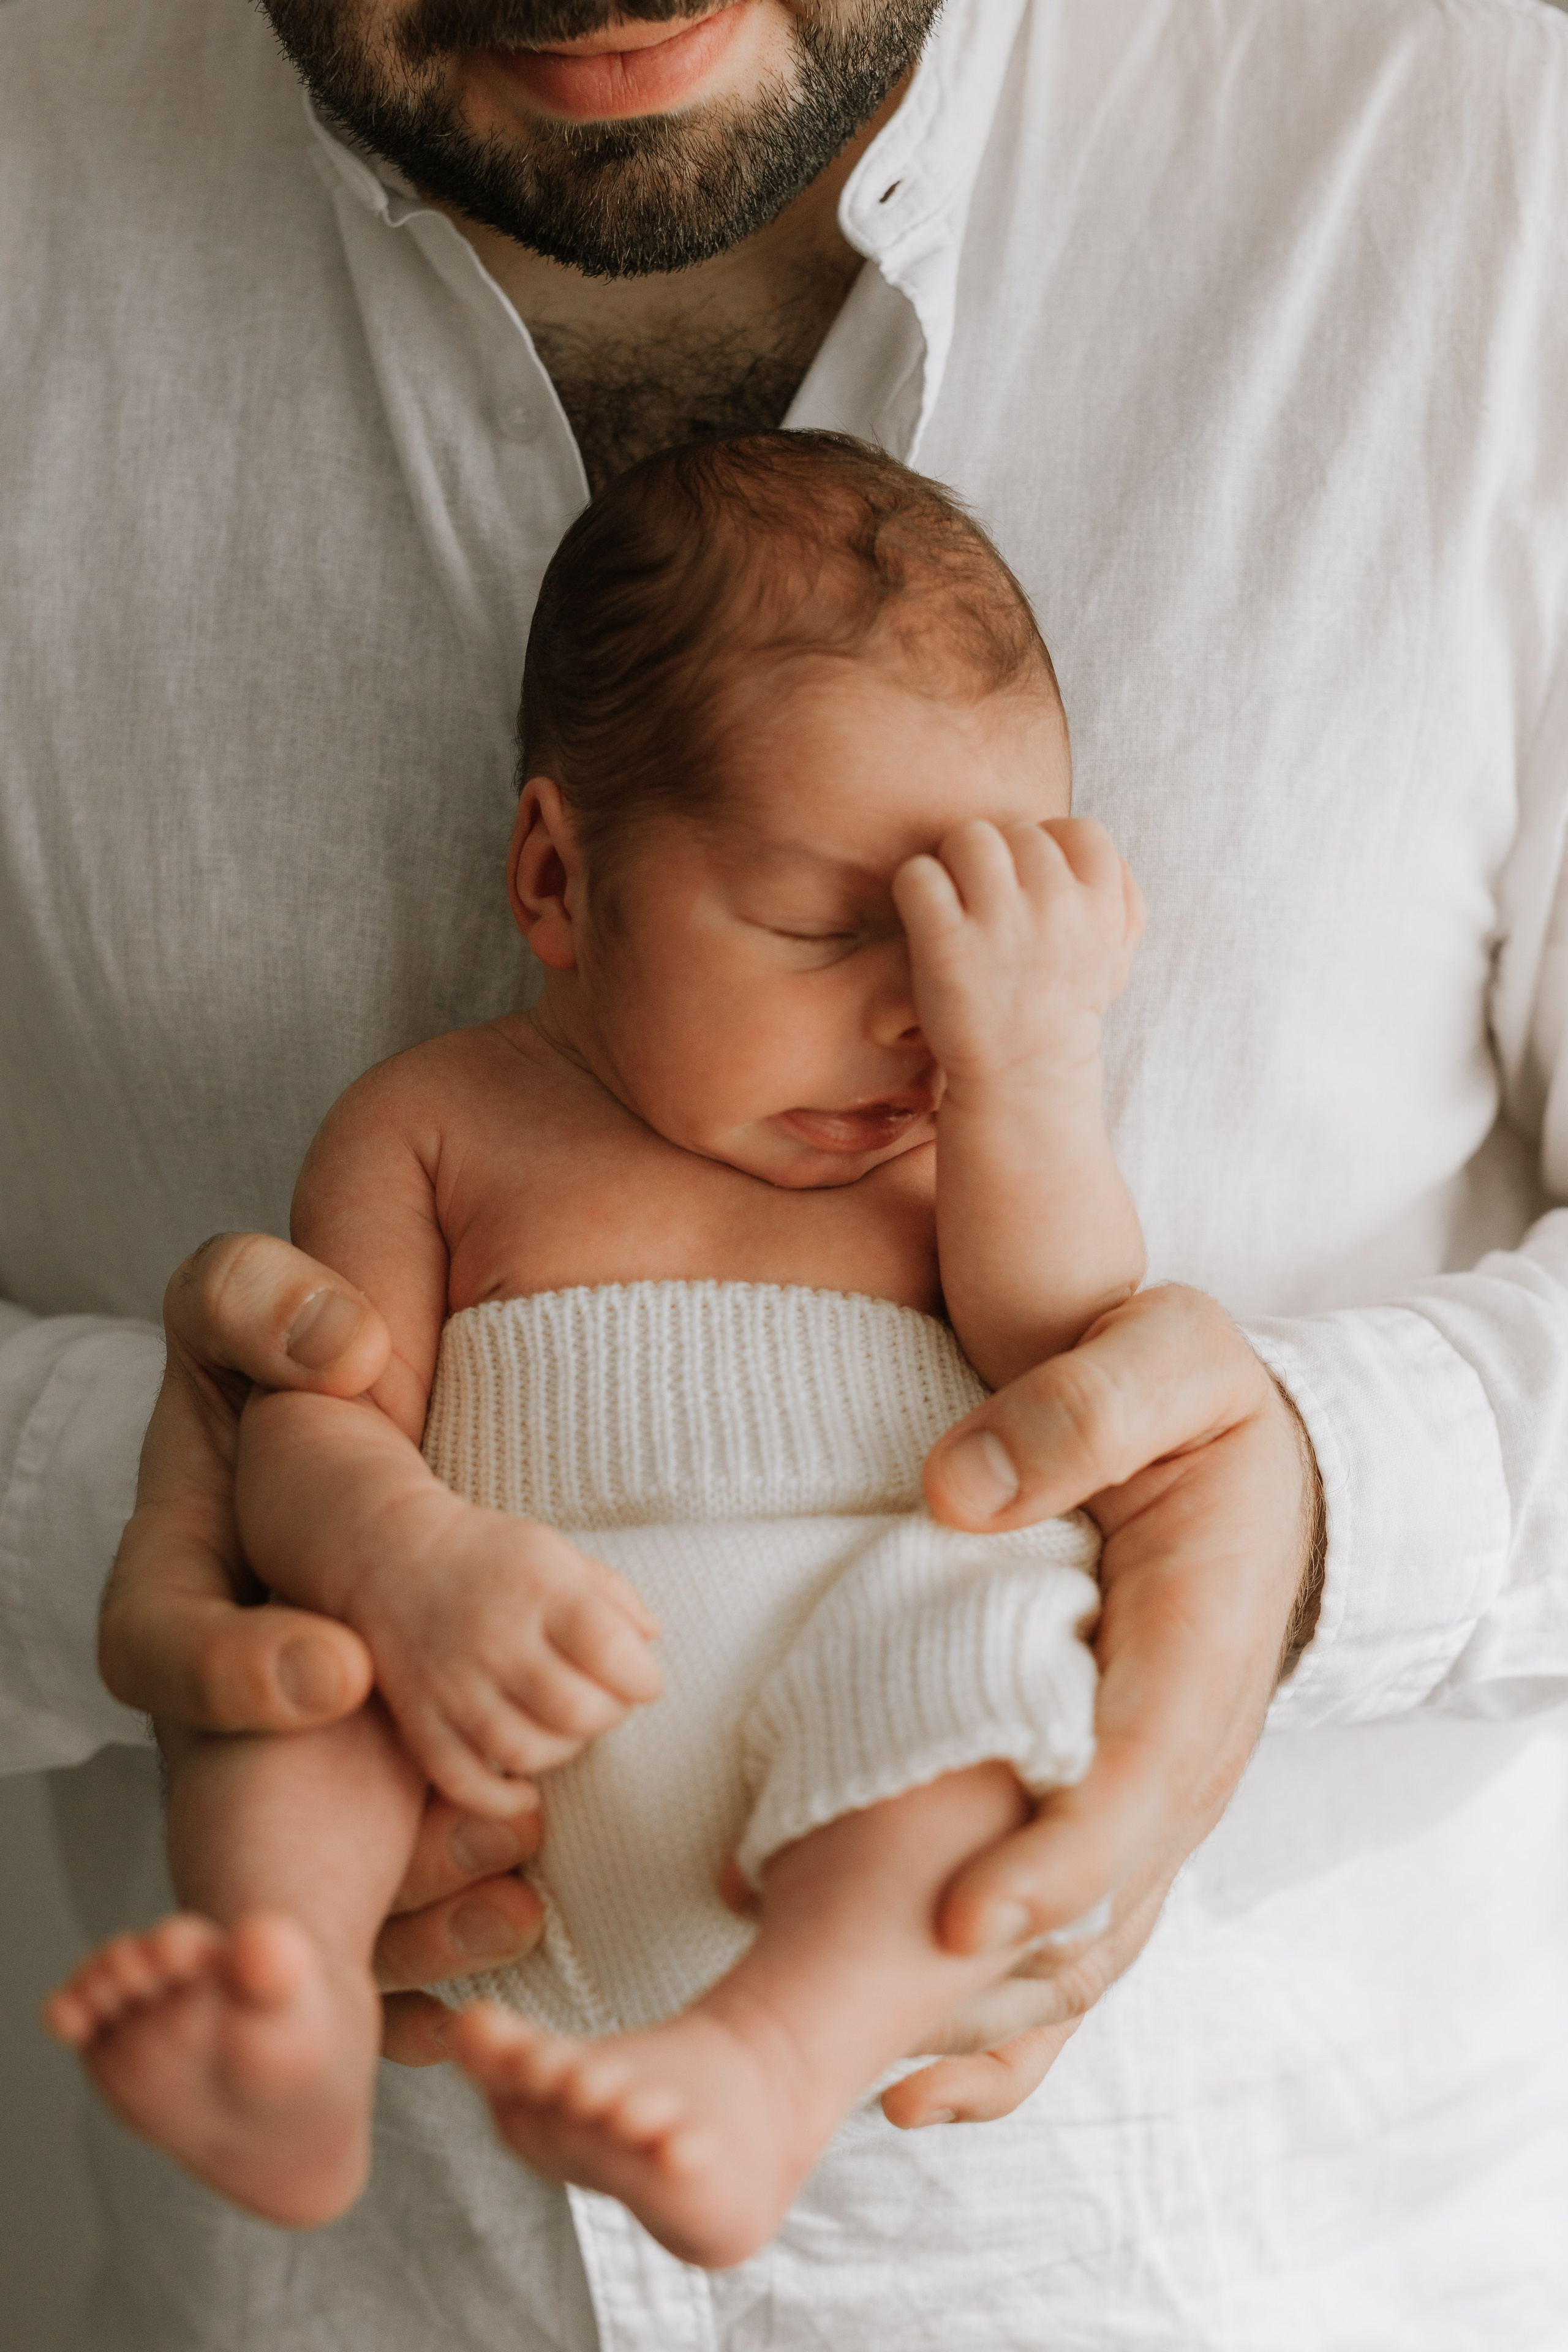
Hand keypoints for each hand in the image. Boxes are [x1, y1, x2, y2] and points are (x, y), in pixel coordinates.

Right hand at [98, 1232, 546, 2060]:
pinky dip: (454, 1918)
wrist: (318, 1429)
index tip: (338, 1671)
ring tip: (516, 1857)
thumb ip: (260, 1303)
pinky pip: (398, 1882)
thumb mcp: (237, 1307)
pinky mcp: (379, 1788)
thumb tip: (343, 1340)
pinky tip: (532, 1919)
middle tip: (469, 1807)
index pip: (162, 1650)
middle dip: (357, 1830)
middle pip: (244, 1799)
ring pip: (320, 1869)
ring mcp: (295, 1753)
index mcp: (178, 1583)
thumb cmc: (264, 1358)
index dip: (233, 1677)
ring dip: (413, 1887)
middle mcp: (229, 1687)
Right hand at [357, 1505, 661, 1816]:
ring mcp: (452, 1682)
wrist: (391, 1557)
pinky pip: (463, 1780)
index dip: (642, 1677)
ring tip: (567, 1727)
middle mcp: (494, 1637)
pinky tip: (525, 1786)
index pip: (609, 1647)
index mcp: (539, 1588)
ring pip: (525, 1749)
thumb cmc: (490, 1558)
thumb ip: (612, 1596)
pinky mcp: (418, 1718)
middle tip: (608, 1703)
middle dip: (610, 1716)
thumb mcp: (558, 1554)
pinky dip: (500, 1798)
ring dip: (565, 1750)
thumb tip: (652, 1639)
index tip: (645, 1681)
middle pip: (575, 1709)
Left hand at [884, 1283, 1322, 2129]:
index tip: (956, 1918)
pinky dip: (1011, 2020)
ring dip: (994, 2022)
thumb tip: (957, 1494)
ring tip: (878, 2082)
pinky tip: (919, 2084)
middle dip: (1001, 1981)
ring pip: (1091, 1946)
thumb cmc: (1193, 1400)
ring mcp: (1153, 1796)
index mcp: (1197, 1650)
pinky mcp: (1112, 1810)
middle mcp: (1186, 1751)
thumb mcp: (1163, 1356)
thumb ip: (1078, 1411)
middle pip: (1108, 1901)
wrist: (1243, 1447)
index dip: (1053, 1864)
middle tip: (874, 2037)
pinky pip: (1077, 1936)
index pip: (1133, 1785)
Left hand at [892, 818, 1143, 1094]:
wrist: (1024, 1080)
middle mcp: (1055, 907)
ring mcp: (1000, 923)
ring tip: (954, 905)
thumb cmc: (1063, 1012)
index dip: (1049, 846)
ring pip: (968, 838)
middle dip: (997, 861)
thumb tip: (1097, 847)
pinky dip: (915, 889)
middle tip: (986, 906)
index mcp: (1100, 906)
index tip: (1031, 885)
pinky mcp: (946, 943)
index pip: (1080, 830)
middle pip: (1015, 832)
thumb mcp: (1116, 958)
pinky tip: (926, 919)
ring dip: (953, 864)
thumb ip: (1123, 899)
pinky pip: (919, 874)